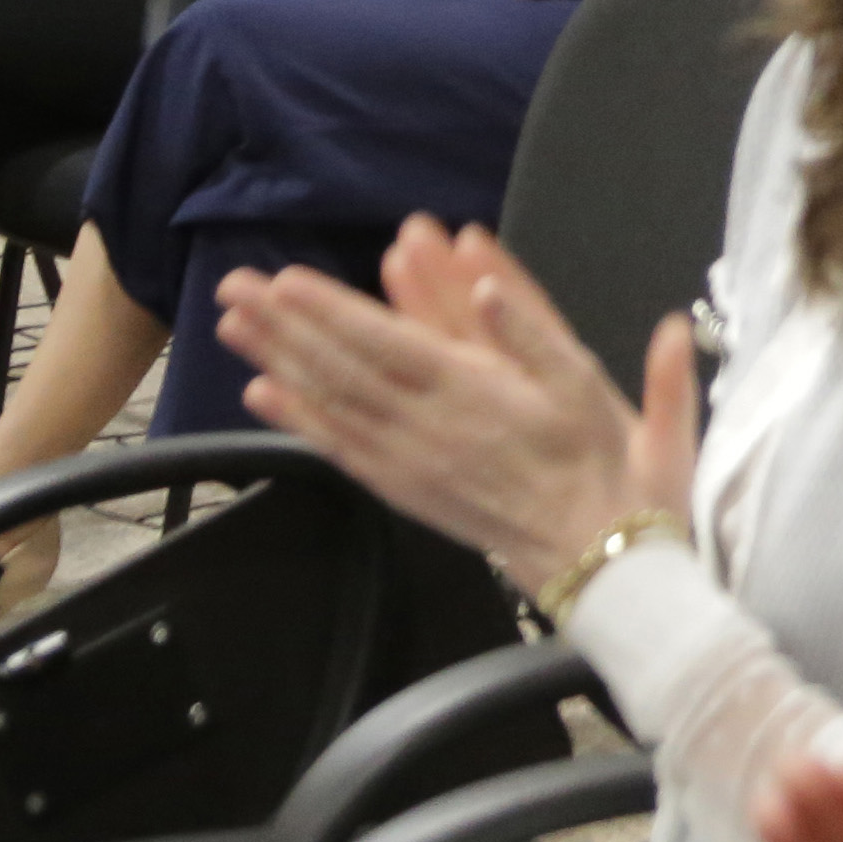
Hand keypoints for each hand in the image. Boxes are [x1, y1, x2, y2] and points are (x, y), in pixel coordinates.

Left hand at [219, 216, 695, 595]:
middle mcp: (430, 428)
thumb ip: (537, 328)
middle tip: (234, 288)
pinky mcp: (409, 491)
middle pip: (343, 369)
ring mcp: (412, 463)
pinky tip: (265, 394)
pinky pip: (345, 451)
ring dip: (279, 363)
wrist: (605, 563)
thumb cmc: (609, 465)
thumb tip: (486, 278)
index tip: (286, 280)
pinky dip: (301, 421)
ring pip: (334, 405)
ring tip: (233, 328)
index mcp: (475, 394)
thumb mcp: (590, 383)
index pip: (387, 344)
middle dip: (286, 326)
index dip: (333, 312)